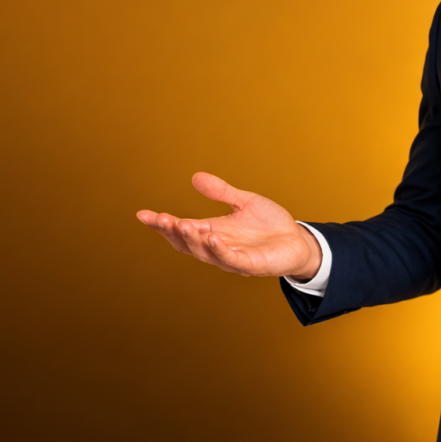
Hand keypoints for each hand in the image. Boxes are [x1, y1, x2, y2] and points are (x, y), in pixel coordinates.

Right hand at [137, 172, 322, 279]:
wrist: (297, 241)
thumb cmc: (270, 225)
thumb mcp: (243, 202)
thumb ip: (221, 192)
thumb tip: (196, 177)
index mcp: (213, 231)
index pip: (182, 229)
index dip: (162, 224)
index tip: (143, 215)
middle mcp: (218, 247)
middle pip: (187, 243)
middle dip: (173, 232)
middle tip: (162, 219)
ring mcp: (232, 258)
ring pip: (205, 252)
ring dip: (192, 240)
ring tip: (182, 225)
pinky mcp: (250, 265)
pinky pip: (231, 259)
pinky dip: (219, 250)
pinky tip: (212, 238)